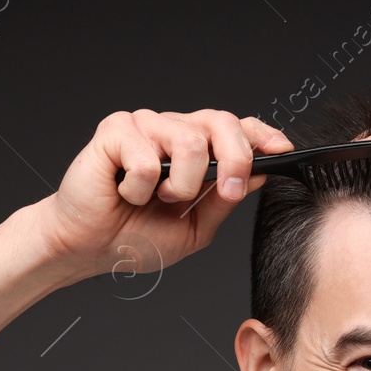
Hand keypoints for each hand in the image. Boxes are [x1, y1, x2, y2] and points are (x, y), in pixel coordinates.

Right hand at [36, 109, 294, 278]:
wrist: (88, 248)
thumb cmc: (135, 236)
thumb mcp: (196, 228)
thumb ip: (224, 200)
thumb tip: (258, 174)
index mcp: (195, 149)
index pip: (236, 128)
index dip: (261, 135)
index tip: (282, 150)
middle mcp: (172, 130)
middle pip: (221, 122)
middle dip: (234, 159)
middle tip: (225, 191)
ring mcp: (145, 127)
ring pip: (188, 142)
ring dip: (179, 186)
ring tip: (156, 199)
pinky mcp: (115, 131)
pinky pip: (146, 159)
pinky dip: (138, 189)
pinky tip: (124, 193)